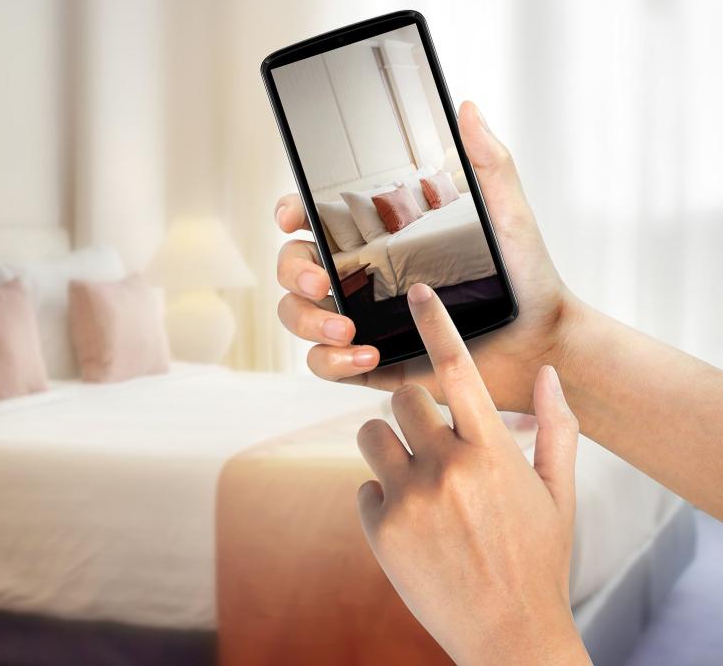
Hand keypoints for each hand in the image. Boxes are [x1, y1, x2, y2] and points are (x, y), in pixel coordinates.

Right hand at [275, 100, 573, 412]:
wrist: (543, 344)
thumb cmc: (526, 278)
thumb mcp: (507, 214)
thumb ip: (488, 161)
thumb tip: (466, 107)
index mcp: (379, 236)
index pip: (314, 217)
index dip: (290, 212)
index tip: (292, 216)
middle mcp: (359, 275)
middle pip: (293, 265)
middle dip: (293, 270)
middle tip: (321, 279)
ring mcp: (359, 319)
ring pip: (296, 315)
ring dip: (307, 320)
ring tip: (346, 328)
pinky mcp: (367, 363)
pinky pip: (322, 363)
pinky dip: (331, 360)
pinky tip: (365, 355)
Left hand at [356, 283, 588, 664]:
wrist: (508, 633)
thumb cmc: (538, 558)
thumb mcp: (558, 492)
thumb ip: (554, 427)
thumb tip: (549, 373)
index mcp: (491, 452)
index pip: (456, 370)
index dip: (435, 324)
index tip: (416, 291)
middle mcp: (445, 469)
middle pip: (401, 399)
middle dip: (413, 413)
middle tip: (433, 441)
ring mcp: (408, 499)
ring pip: (370, 435)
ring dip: (389, 448)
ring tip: (420, 482)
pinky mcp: (379, 530)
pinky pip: (364, 488)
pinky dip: (384, 500)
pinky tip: (416, 527)